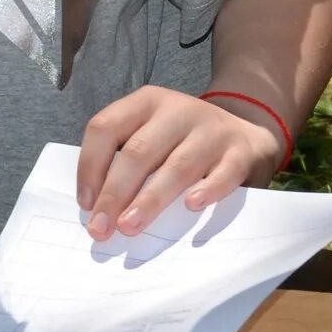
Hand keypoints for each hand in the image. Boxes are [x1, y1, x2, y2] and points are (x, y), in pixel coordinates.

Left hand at [76, 86, 283, 239]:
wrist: (246, 134)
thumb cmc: (184, 143)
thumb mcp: (153, 134)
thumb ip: (126, 160)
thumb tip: (97, 210)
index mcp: (147, 102)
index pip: (105, 128)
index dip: (90, 166)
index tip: (85, 204)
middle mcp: (178, 110)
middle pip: (138, 151)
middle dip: (114, 193)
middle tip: (101, 228)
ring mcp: (213, 130)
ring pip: (177, 166)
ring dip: (150, 199)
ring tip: (130, 226)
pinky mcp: (241, 152)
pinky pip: (223, 173)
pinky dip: (207, 190)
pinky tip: (191, 206)